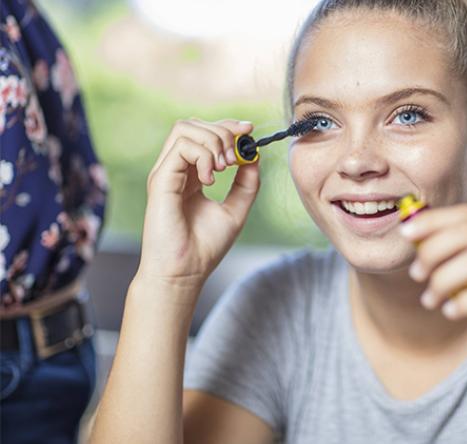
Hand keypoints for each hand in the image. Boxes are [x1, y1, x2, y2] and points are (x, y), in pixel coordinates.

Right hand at [136, 119, 259, 291]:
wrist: (185, 273)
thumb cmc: (205, 247)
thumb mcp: (236, 209)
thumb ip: (246, 183)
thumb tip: (254, 155)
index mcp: (191, 175)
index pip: (205, 133)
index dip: (228, 127)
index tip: (250, 132)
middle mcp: (176, 170)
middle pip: (194, 124)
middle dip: (223, 131)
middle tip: (236, 158)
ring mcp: (166, 173)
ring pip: (185, 128)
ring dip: (213, 141)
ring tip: (224, 167)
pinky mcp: (160, 180)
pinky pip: (182, 147)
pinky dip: (203, 156)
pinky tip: (210, 179)